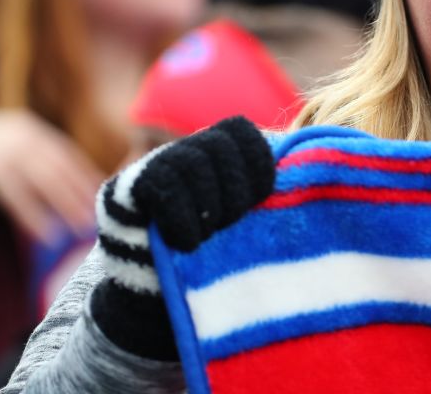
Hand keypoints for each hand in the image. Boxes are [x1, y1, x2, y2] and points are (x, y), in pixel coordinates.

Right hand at [0, 109, 103, 242]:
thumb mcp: (3, 146)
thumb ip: (30, 161)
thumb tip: (64, 186)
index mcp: (29, 128)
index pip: (67, 154)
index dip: (87, 176)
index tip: (104, 197)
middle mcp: (21, 135)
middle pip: (62, 167)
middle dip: (83, 193)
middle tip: (100, 217)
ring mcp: (4, 150)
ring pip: (46, 181)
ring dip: (67, 206)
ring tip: (82, 228)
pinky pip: (17, 196)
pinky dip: (35, 216)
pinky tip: (49, 234)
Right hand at [92, 116, 274, 359]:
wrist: (156, 300)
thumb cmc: (214, 261)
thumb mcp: (245, 223)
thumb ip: (264, 195)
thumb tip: (308, 166)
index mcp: (213, 152)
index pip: (238, 131)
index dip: (256, 158)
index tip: (266, 194)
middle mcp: (180, 153)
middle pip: (215, 144)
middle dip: (234, 185)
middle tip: (234, 221)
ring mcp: (148, 169)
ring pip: (188, 161)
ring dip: (209, 201)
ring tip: (212, 234)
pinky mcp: (122, 191)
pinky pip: (159, 184)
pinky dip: (182, 214)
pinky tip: (190, 242)